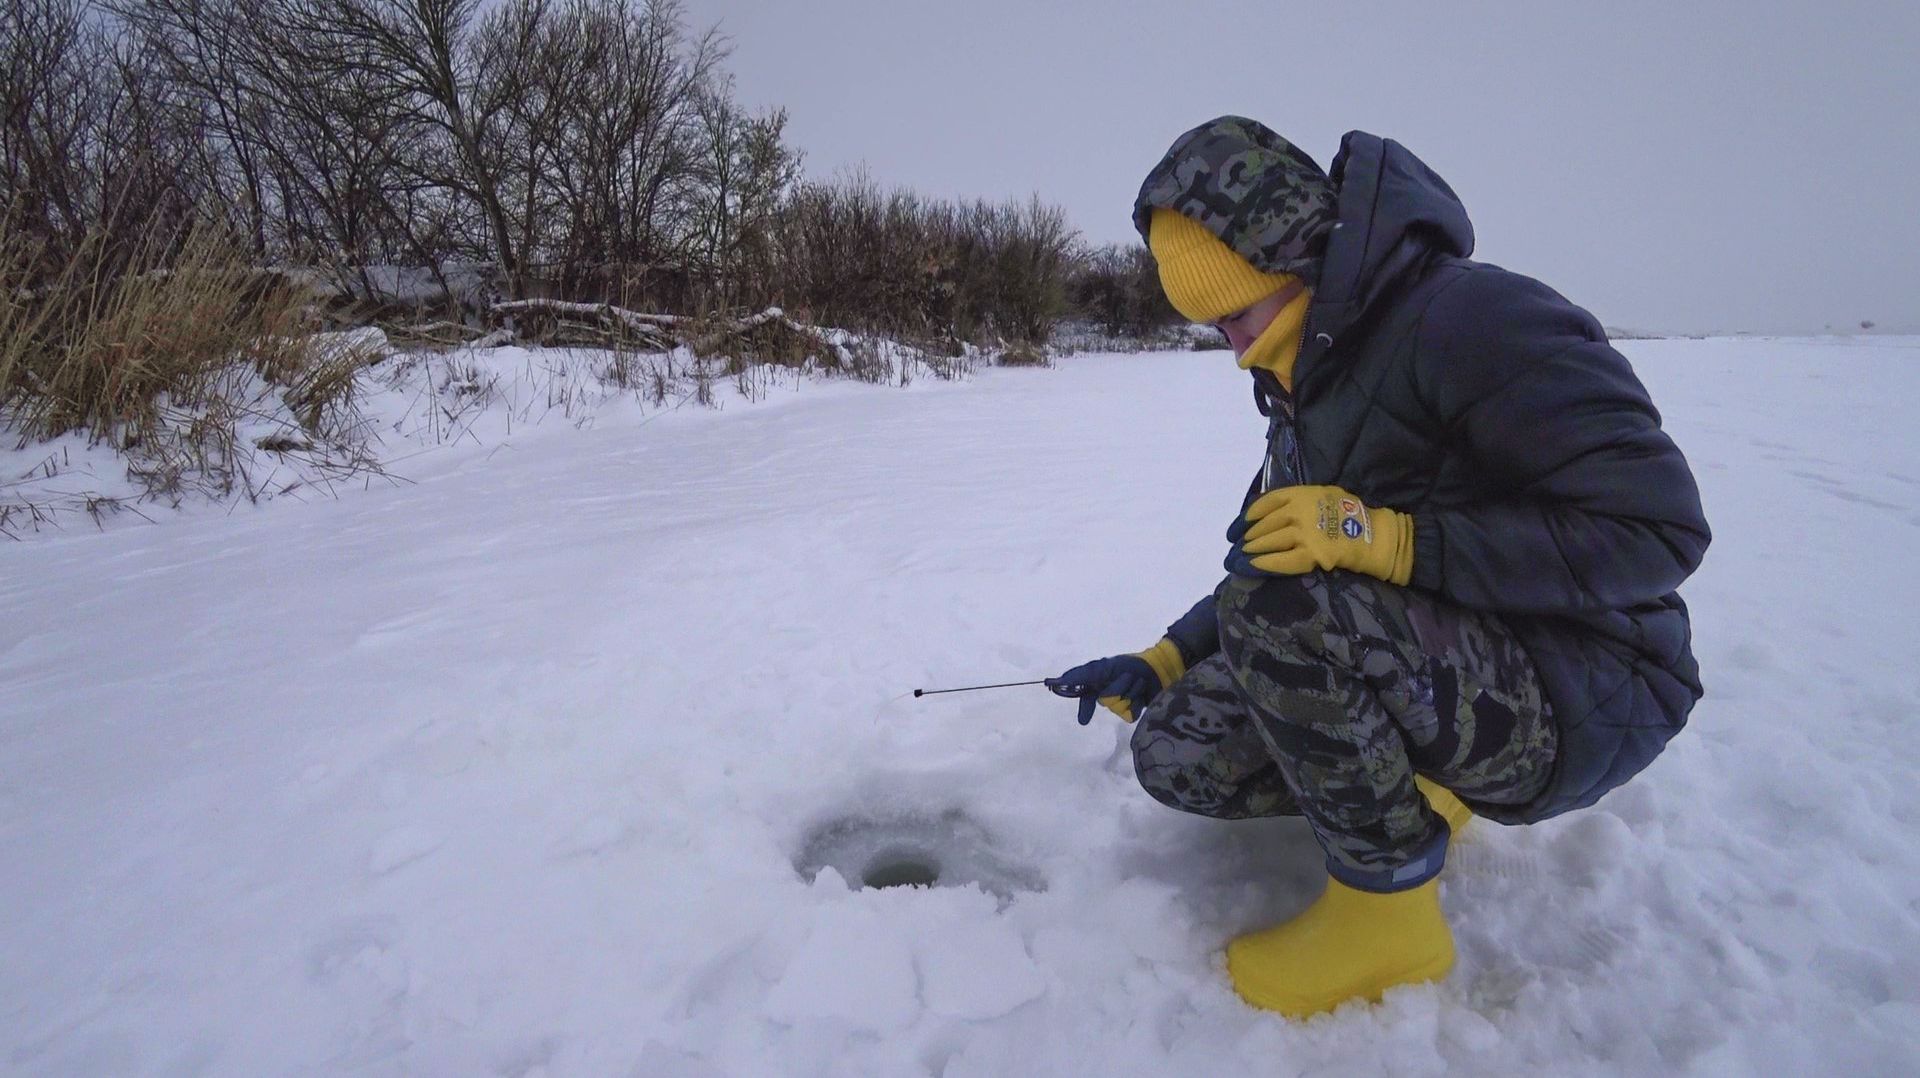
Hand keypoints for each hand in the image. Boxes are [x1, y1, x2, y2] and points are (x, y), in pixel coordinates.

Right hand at [1047, 650, 1165, 724]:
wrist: (1159, 669)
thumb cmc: (1131, 664)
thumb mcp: (1104, 666)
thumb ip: (1082, 674)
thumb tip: (1059, 681)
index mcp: (1097, 682)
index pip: (1084, 696)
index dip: (1083, 706)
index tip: (1081, 717)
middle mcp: (1106, 694)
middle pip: (1105, 701)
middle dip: (1118, 687)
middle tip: (1128, 676)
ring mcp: (1120, 704)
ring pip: (1118, 708)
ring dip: (1131, 692)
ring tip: (1139, 683)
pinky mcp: (1133, 712)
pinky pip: (1130, 715)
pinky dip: (1138, 703)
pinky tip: (1143, 695)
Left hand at [1227, 485, 1414, 584]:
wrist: (1375, 534)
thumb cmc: (1351, 513)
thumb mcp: (1323, 493)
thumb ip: (1298, 500)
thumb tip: (1269, 512)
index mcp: (1301, 494)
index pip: (1264, 504)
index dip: (1246, 518)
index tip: (1236, 529)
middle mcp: (1298, 511)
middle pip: (1263, 526)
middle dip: (1246, 539)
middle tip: (1235, 550)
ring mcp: (1304, 533)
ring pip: (1268, 543)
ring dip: (1250, 552)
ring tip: (1239, 560)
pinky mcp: (1311, 554)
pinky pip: (1281, 561)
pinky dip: (1264, 565)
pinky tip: (1252, 568)